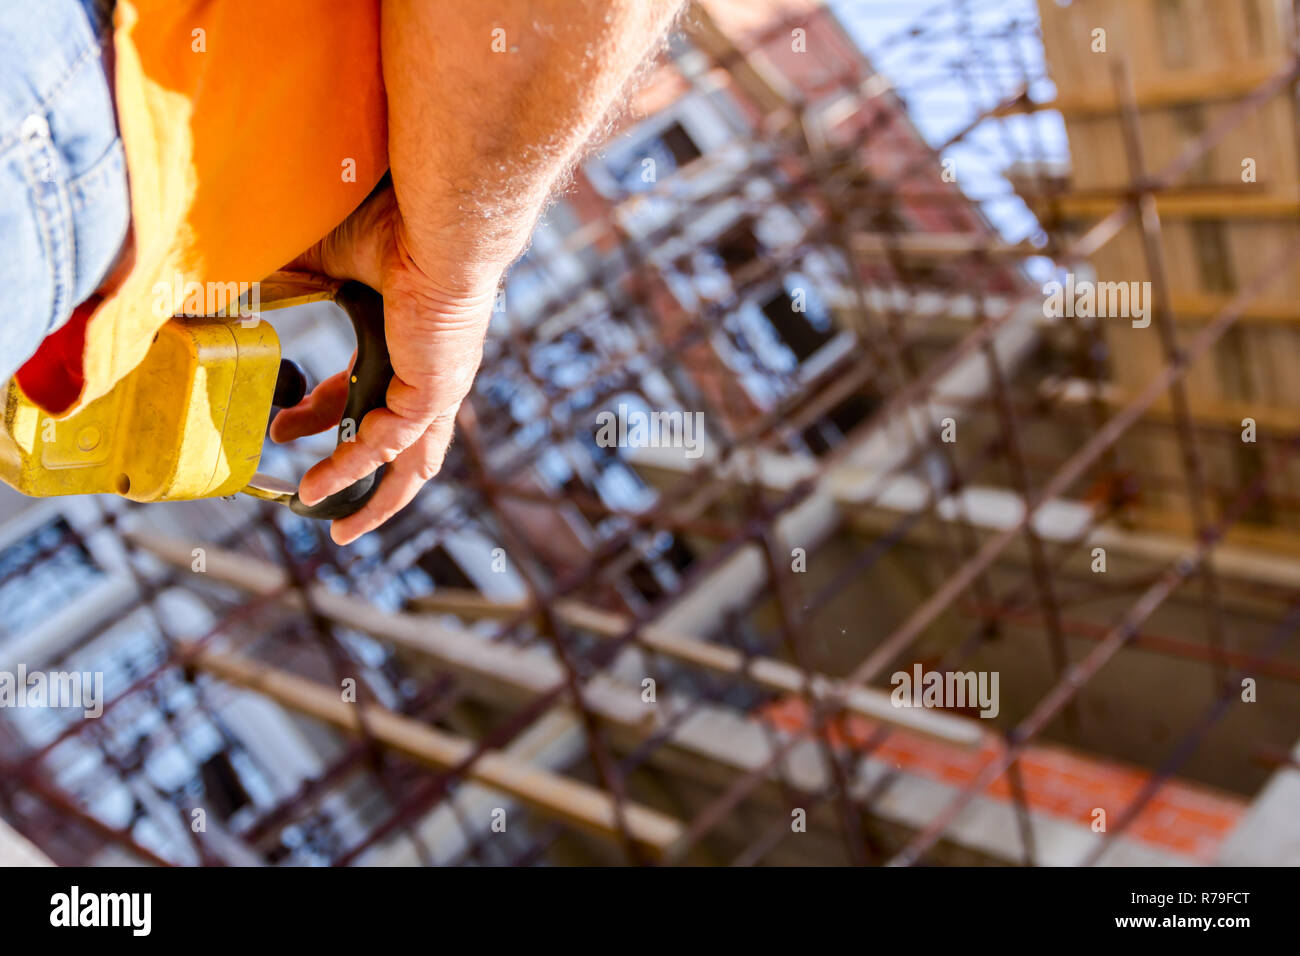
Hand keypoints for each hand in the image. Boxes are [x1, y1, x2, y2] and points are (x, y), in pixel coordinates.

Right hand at [272, 186, 497, 544]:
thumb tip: (228, 265)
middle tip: (319, 501)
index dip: (324, 419)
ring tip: (342, 533)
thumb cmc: (393, 224)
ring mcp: (438, 389)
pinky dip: (350, 470)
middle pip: (401, 447)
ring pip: (409, 463)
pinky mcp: (433, 393)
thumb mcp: (326, 260)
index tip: (282, 429)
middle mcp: (431, 375)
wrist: (436, 222)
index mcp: (411, 348)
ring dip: (374, 500)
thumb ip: (285, 275)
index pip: (367, 399)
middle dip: (360, 480)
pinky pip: (385, 444)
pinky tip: (316, 489)